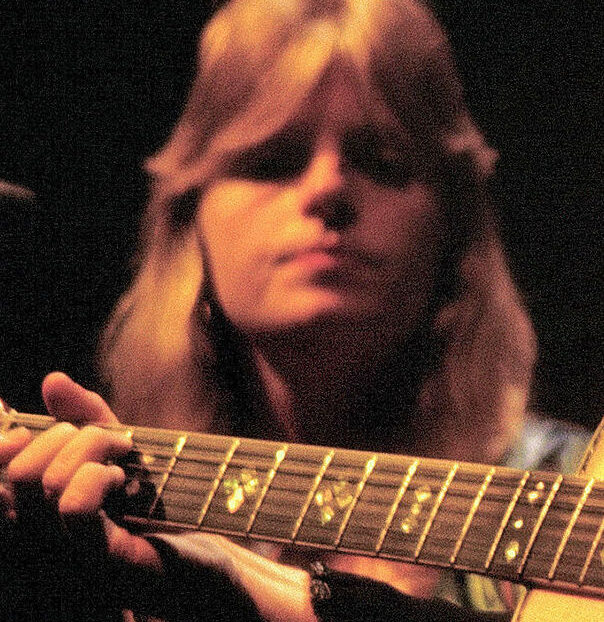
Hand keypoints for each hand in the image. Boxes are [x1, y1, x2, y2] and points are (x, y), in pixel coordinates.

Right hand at [0, 372, 160, 620]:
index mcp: (37, 515)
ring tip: (123, 458)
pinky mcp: (101, 561)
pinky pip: (75, 504)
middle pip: (17, 473)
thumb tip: (52, 380)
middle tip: (109, 439)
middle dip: (64, 436)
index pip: (1, 476)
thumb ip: (84, 417)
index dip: (2, 445)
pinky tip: (123, 479)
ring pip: (45, 481)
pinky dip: (100, 473)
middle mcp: (42, 541)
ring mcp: (69, 556)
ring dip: (92, 449)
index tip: (28, 428)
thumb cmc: (160, 499)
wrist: (207, 547)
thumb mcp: (119, 449)